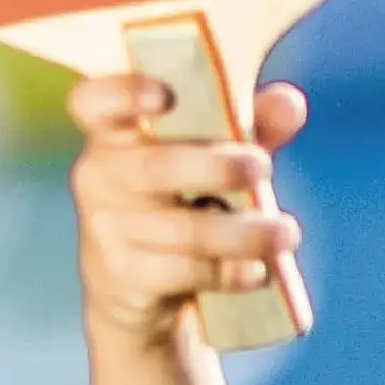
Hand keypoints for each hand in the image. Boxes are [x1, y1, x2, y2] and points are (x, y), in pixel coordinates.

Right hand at [71, 66, 307, 350]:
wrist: (137, 291)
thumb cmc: (178, 203)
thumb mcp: (215, 160)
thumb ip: (252, 127)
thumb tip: (290, 104)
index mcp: (113, 135)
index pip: (94, 104)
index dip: (123, 94)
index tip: (165, 94)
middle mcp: (100, 178)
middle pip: (155, 166)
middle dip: (215, 166)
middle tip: (263, 167)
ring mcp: (107, 231)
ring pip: (183, 229)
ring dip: (242, 232)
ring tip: (287, 233)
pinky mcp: (124, 279)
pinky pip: (185, 272)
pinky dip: (229, 272)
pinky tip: (259, 272)